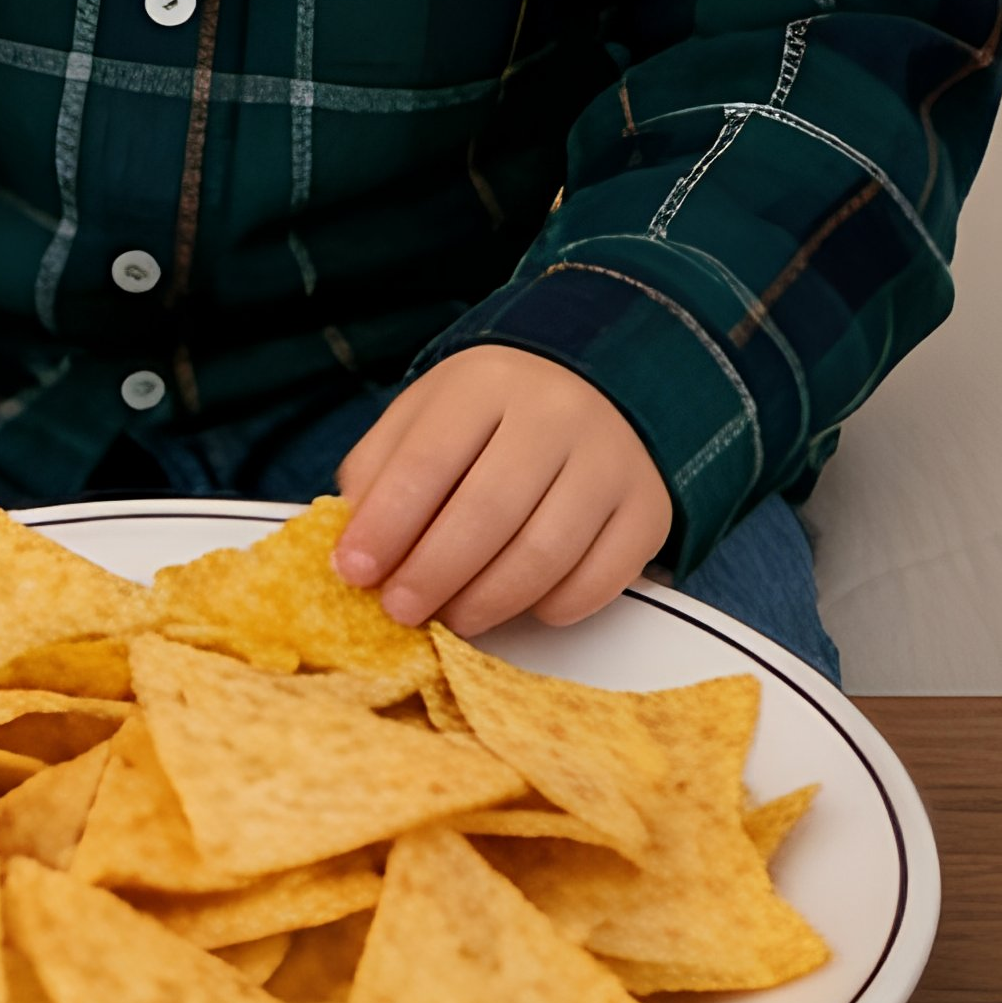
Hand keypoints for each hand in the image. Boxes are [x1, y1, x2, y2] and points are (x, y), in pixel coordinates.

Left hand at [331, 346, 672, 634]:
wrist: (595, 390)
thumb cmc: (490, 418)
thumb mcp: (425, 417)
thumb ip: (381, 471)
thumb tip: (353, 546)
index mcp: (485, 383)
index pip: (426, 462)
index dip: (385, 526)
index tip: (353, 572)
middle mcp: (555, 414)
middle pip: (487, 512)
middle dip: (433, 574)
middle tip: (400, 610)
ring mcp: (610, 461)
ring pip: (545, 552)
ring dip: (488, 601)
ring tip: (453, 619)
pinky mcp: (649, 509)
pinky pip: (600, 579)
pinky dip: (553, 606)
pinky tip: (522, 606)